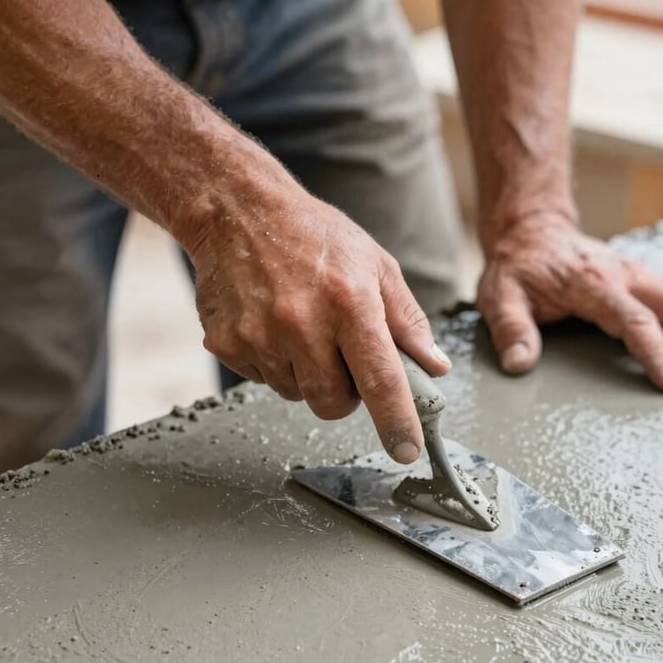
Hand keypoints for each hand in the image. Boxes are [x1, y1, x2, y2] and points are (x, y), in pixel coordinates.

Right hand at [185, 176, 450, 463]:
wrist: (237, 211)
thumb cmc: (315, 236)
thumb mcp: (376, 265)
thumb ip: (407, 321)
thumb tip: (435, 366)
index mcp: (349, 303)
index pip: (380, 380)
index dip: (397, 422)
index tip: (406, 451)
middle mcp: (302, 323)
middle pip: (332, 404)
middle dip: (343, 395)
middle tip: (340, 357)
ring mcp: (259, 336)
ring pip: (295, 394)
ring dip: (305, 375)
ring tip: (300, 327)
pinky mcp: (228, 343)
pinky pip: (262, 379)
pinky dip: (274, 363)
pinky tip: (271, 324)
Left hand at [478, 211, 662, 390]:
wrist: (532, 232)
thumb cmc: (517, 268)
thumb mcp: (499, 295)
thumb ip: (510, 328)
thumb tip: (519, 364)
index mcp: (592, 285)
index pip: (633, 320)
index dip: (656, 352)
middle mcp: (625, 276)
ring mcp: (640, 275)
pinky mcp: (646, 278)